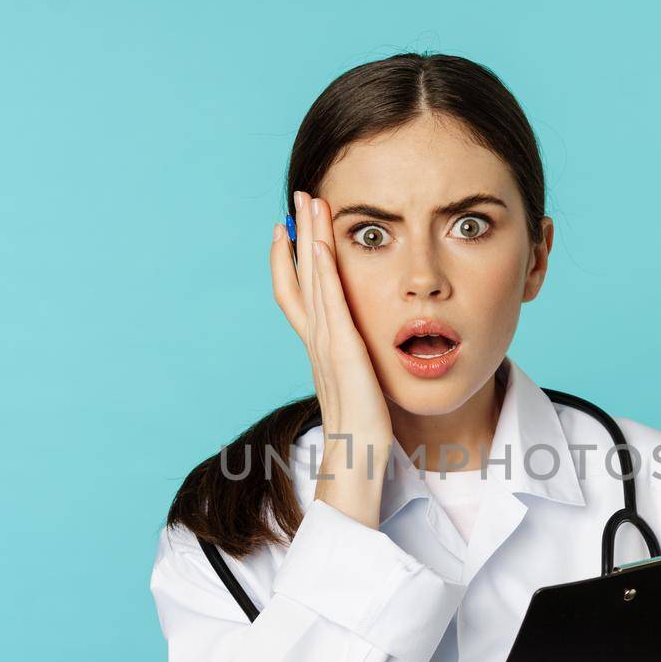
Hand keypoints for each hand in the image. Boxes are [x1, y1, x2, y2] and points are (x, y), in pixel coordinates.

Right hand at [270, 191, 392, 525]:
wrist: (355, 464)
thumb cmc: (363, 436)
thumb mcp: (363, 390)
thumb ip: (361, 369)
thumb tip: (370, 361)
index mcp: (322, 349)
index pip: (300, 295)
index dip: (293, 261)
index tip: (290, 231)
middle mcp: (317, 342)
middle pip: (301, 275)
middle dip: (300, 234)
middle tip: (299, 197)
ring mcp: (325, 345)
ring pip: (312, 279)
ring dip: (310, 237)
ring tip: (308, 202)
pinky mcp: (341, 352)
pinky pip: (329, 302)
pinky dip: (322, 270)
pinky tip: (322, 243)